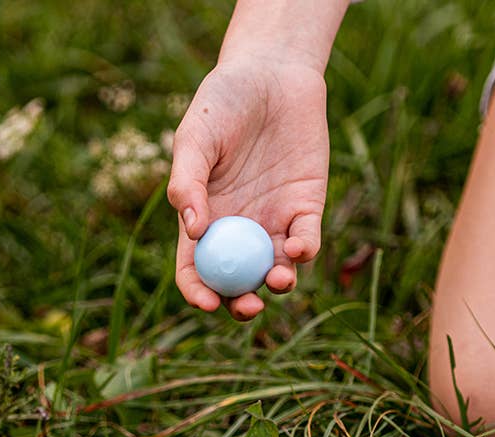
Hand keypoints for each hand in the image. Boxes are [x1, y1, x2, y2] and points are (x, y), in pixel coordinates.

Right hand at [167, 60, 328, 320]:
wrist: (272, 72)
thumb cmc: (222, 103)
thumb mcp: (195, 138)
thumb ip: (189, 181)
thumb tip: (194, 230)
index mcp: (204, 222)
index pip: (196, 271)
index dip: (199, 293)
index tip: (208, 302)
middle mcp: (237, 232)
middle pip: (238, 284)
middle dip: (243, 304)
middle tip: (250, 307)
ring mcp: (272, 223)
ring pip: (275, 271)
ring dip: (278, 285)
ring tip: (278, 277)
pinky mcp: (305, 209)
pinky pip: (305, 242)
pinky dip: (303, 252)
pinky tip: (298, 247)